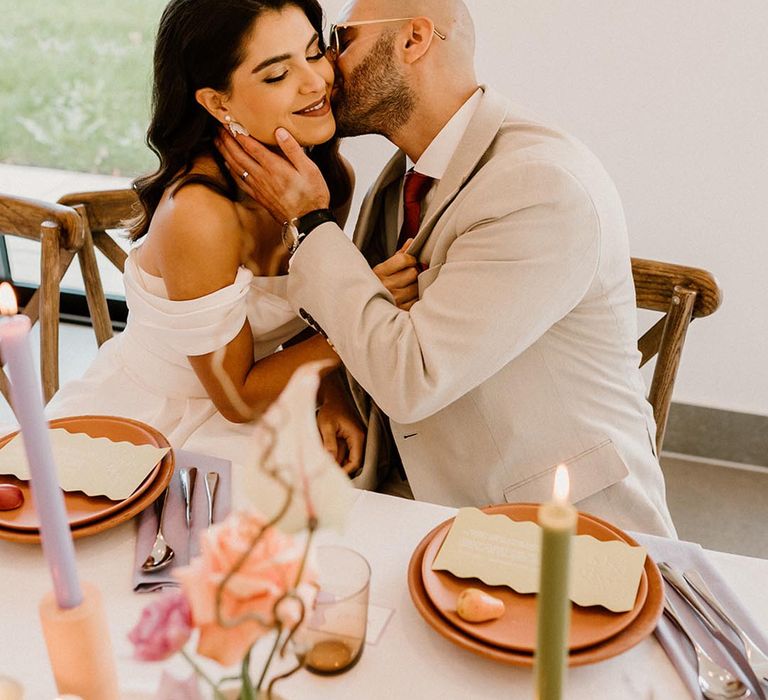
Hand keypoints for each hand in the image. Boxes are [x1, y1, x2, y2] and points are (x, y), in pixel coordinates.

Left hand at [215, 127, 329, 222]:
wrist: (307, 221)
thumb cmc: (312, 195)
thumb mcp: (310, 169)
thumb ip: (293, 150)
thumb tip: (280, 131)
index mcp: (274, 167)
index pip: (251, 146)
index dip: (238, 133)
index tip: (230, 122)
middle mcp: (262, 176)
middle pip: (239, 155)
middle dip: (227, 140)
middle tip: (219, 128)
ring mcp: (259, 187)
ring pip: (236, 167)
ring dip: (225, 152)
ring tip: (218, 141)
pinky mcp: (259, 196)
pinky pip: (240, 181)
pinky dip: (231, 170)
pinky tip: (227, 164)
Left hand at [316, 400, 365, 474]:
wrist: (332, 398)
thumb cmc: (330, 409)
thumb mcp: (326, 426)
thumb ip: (329, 443)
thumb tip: (330, 461)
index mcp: (357, 437)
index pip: (355, 462)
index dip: (345, 471)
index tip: (331, 476)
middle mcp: (359, 440)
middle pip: (350, 462)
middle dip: (337, 467)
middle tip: (322, 472)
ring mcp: (354, 440)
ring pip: (345, 458)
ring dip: (334, 460)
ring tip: (320, 461)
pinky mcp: (348, 439)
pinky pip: (343, 452)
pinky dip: (334, 455)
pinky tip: (323, 454)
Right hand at [373, 238, 419, 309]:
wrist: (364, 304)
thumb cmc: (377, 284)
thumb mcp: (383, 268)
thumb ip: (399, 255)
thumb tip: (411, 242)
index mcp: (380, 272)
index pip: (403, 259)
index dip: (410, 258)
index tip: (409, 261)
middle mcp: (386, 286)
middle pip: (413, 272)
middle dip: (413, 272)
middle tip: (408, 275)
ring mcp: (394, 299)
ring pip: (417, 286)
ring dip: (415, 285)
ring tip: (407, 286)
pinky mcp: (401, 310)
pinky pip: (417, 300)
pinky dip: (415, 297)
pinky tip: (408, 296)